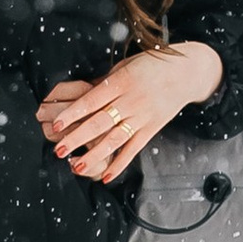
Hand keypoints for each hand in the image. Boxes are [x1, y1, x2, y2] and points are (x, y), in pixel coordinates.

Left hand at [37, 43, 222, 182]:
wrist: (186, 72)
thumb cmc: (152, 65)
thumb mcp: (126, 66)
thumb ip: (105, 83)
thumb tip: (80, 97)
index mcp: (121, 82)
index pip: (91, 101)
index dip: (72, 114)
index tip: (56, 125)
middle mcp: (131, 101)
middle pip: (99, 123)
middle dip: (77, 138)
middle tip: (59, 150)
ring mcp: (142, 116)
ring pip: (114, 139)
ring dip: (94, 155)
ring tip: (76, 166)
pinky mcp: (152, 129)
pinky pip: (134, 149)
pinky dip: (120, 164)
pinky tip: (106, 176)